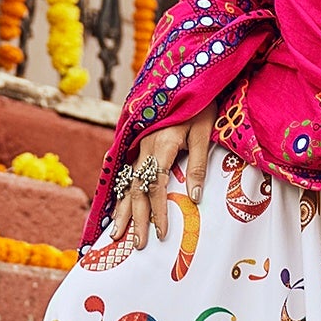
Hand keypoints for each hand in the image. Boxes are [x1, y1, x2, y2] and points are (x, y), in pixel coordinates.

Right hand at [115, 107, 215, 249]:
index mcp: (160, 145)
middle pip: (135, 189)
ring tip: (116, 234)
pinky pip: (127, 172)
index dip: (157, 212)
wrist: (188, 76)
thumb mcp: (203, 133)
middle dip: (135, 219)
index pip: (155, 187)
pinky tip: (116, 205)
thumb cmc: (200, 105)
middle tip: (137, 244)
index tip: (161, 233)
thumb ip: (196, 165)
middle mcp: (144, 147)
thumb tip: (194, 199)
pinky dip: (121, 192)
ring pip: (127, 182)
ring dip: (122, 209)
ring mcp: (139, 144)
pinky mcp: (139, 143)